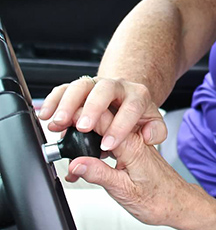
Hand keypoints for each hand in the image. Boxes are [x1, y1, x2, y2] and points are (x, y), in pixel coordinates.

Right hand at [37, 76, 165, 151]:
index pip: (132, 107)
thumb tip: (147, 136)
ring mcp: (96, 84)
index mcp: (138, 95)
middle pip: (105, 89)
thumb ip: (155, 132)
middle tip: (83, 127)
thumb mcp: (153, 124)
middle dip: (93, 108)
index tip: (108, 145)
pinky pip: (63, 88)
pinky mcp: (78, 87)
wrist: (126, 97)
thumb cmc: (137, 116)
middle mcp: (117, 86)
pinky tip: (46, 115)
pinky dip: (52, 100)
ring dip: (67, 104)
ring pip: (81, 85)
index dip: (120, 126)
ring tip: (58, 123)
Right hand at [66, 111, 196, 226]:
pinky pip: (107, 134)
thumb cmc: (157, 198)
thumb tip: (76, 164)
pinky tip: (79, 150)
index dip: (82, 118)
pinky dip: (90, 138)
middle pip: (102, 115)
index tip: (62, 123)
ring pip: (104, 122)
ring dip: (84, 124)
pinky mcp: (128, 146)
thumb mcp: (125, 191)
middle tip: (59, 126)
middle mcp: (133, 138)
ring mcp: (131, 139)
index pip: (104, 121)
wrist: (176, 201)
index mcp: (133, 145)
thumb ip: (100, 175)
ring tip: (65, 133)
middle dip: (79, 116)